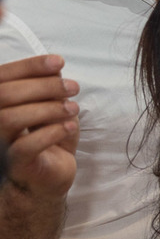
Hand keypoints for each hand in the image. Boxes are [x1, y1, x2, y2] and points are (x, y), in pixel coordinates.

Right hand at [0, 55, 79, 198]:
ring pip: (10, 118)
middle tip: (73, 87)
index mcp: (0, 104)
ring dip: (48, 108)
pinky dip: (52, 132)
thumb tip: (54, 67)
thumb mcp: (50, 108)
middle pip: (4, 94)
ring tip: (73, 108)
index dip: (29, 66)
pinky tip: (70, 126)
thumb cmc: (47, 138)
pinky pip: (25, 146)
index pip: (2, 78)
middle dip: (43, 85)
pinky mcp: (15, 163)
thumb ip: (48, 89)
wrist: (48, 176)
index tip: (59, 61)